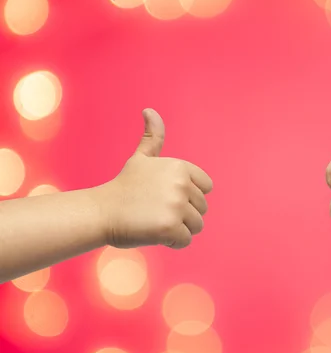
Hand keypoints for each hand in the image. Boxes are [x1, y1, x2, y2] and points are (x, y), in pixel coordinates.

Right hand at [100, 109, 212, 248]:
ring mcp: (177, 206)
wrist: (101, 212)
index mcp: (181, 167)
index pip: (206, 188)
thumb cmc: (123, 187)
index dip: (188, 196)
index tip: (165, 196)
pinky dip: (172, 242)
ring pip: (196, 226)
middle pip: (202, 209)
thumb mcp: (141, 158)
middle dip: (183, 214)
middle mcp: (182, 184)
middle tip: (156, 211)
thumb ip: (153, 137)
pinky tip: (153, 232)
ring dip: (179, 229)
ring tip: (155, 221)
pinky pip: (186, 241)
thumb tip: (149, 110)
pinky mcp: (171, 227)